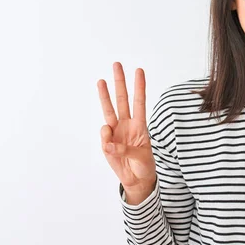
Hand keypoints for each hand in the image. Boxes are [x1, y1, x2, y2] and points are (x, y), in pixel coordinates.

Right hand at [97, 63, 155, 190]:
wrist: (136, 180)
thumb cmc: (144, 166)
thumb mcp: (141, 158)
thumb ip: (125, 149)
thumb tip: (108, 142)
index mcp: (140, 125)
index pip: (139, 102)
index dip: (139, 87)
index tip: (139, 70)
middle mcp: (127, 124)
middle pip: (122, 99)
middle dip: (120, 82)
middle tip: (117, 64)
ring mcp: (115, 132)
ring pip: (108, 110)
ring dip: (104, 95)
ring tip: (101, 80)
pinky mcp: (106, 142)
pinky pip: (104, 136)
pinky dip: (106, 141)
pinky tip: (111, 148)